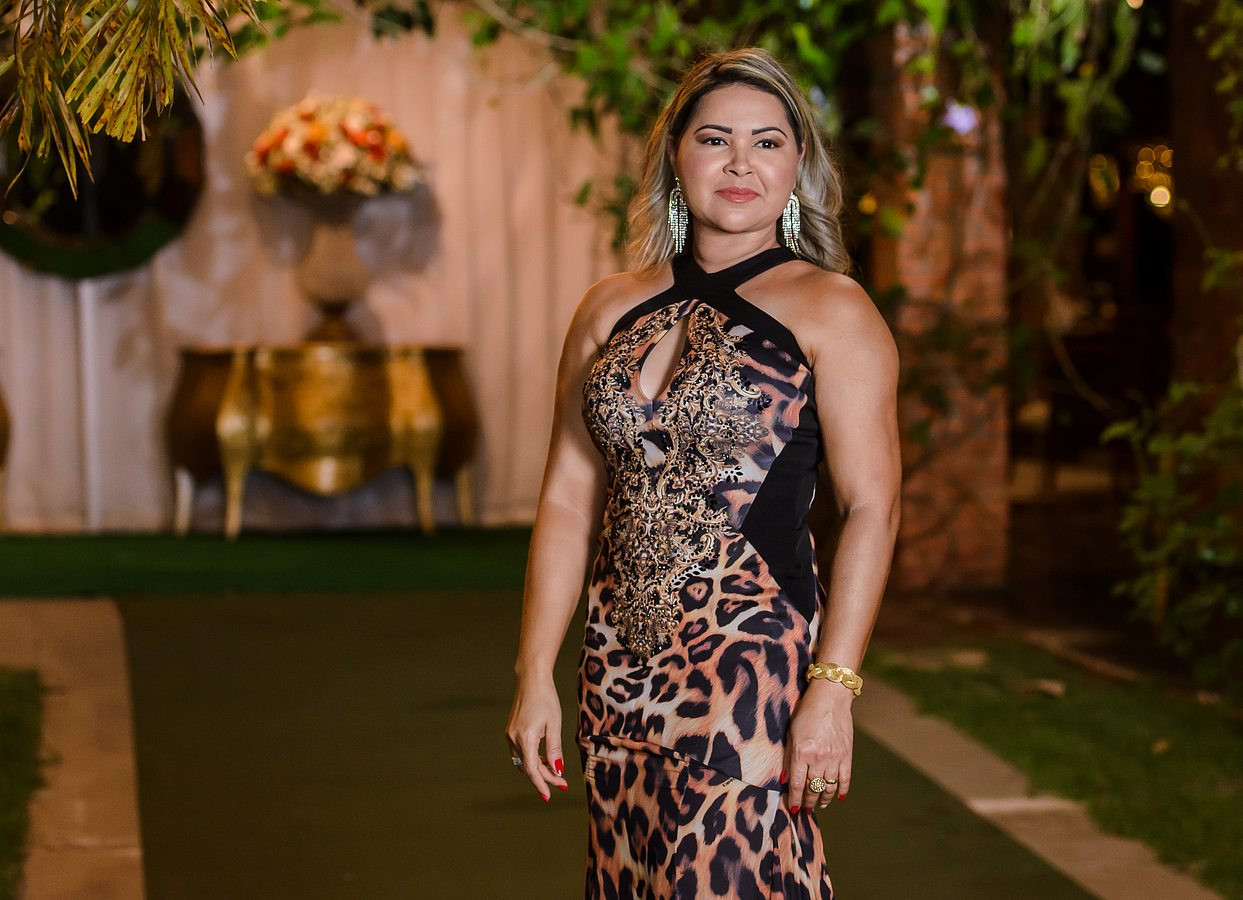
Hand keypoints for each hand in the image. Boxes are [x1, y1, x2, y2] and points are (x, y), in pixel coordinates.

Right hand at [505, 673, 568, 800]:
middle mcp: (513, 738)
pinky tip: (545, 759)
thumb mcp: (554, 725)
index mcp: (525, 738)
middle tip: (562, 784)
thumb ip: (555, 750)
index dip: (542, 784)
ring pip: (523, 761)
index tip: (550, 796)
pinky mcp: (510, 731)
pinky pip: (520, 752)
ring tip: (555, 773)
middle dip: (544, 778)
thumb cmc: (546, 699)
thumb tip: (557, 772)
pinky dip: (532, 758)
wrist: (531, 680)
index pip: (532, 770)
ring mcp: (509, 735)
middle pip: (528, 768)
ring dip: (538, 769)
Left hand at [783, 681, 853, 811]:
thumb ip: (789, 758)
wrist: (830, 698)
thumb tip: (786, 781)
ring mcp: (834, 757)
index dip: (795, 799)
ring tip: (820, 805)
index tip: (793, 808)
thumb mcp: (791, 733)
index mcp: (801, 752)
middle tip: (806, 808)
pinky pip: (845, 779)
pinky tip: (838, 797)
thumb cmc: (807, 712)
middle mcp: (818, 758)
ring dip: (824, 799)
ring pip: (829, 787)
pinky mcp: (847, 754)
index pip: (797, 784)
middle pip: (813, 788)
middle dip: (808, 801)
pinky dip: (841, 791)